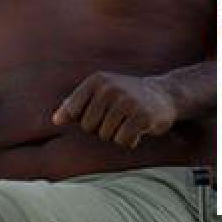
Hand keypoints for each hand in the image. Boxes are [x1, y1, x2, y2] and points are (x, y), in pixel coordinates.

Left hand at [52, 72, 176, 148]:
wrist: (166, 94)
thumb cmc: (127, 96)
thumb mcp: (101, 91)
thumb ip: (76, 103)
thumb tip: (55, 120)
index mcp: (97, 80)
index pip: (73, 112)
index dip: (85, 119)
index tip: (101, 113)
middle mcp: (111, 88)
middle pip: (89, 127)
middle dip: (102, 128)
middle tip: (120, 116)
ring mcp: (127, 102)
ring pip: (106, 136)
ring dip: (118, 134)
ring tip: (130, 120)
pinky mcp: (142, 117)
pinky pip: (123, 141)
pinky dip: (131, 141)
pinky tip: (139, 129)